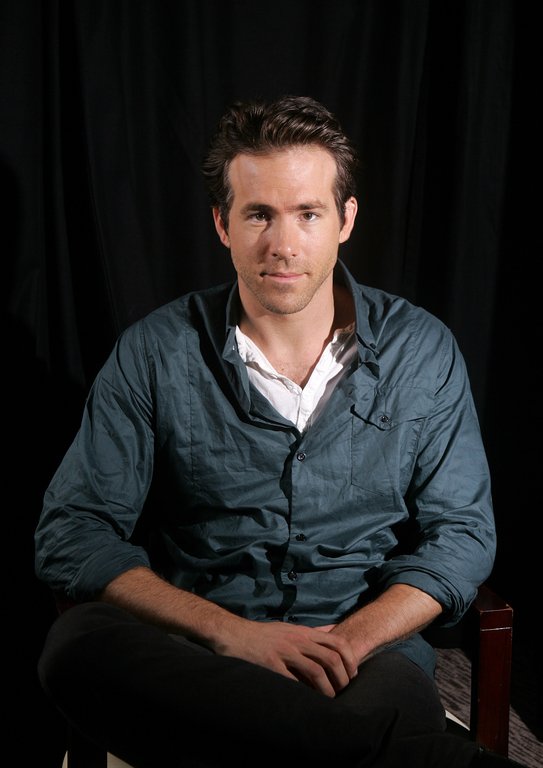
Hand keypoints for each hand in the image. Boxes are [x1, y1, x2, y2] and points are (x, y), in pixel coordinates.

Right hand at [211, 619, 357, 696]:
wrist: (233, 633)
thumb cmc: (263, 634)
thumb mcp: (290, 628)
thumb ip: (311, 633)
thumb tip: (333, 631)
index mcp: (303, 632)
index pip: (337, 642)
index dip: (350, 660)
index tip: (353, 675)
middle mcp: (297, 640)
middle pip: (331, 659)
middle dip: (342, 679)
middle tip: (343, 692)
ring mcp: (284, 652)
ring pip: (316, 672)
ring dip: (327, 690)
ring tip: (328, 701)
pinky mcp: (270, 665)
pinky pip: (293, 681)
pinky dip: (304, 694)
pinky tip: (307, 702)